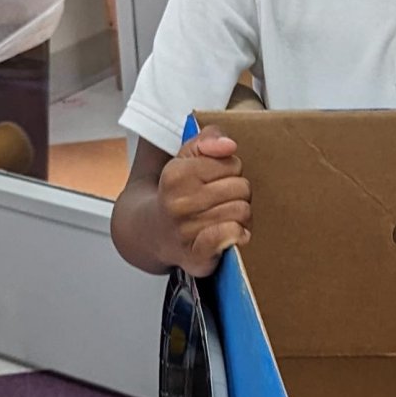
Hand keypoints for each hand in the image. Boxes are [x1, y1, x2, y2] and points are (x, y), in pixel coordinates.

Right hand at [156, 130, 250, 274]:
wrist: (152, 232)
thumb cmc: (176, 192)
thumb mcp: (186, 157)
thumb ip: (208, 139)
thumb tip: (228, 146)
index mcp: (175, 174)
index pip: (233, 163)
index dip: (229, 170)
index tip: (215, 179)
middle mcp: (178, 203)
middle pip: (242, 188)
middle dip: (236, 192)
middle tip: (221, 200)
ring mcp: (187, 232)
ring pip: (243, 212)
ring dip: (240, 215)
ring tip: (223, 216)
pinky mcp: (197, 256)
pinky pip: (231, 235)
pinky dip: (237, 234)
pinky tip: (232, 233)